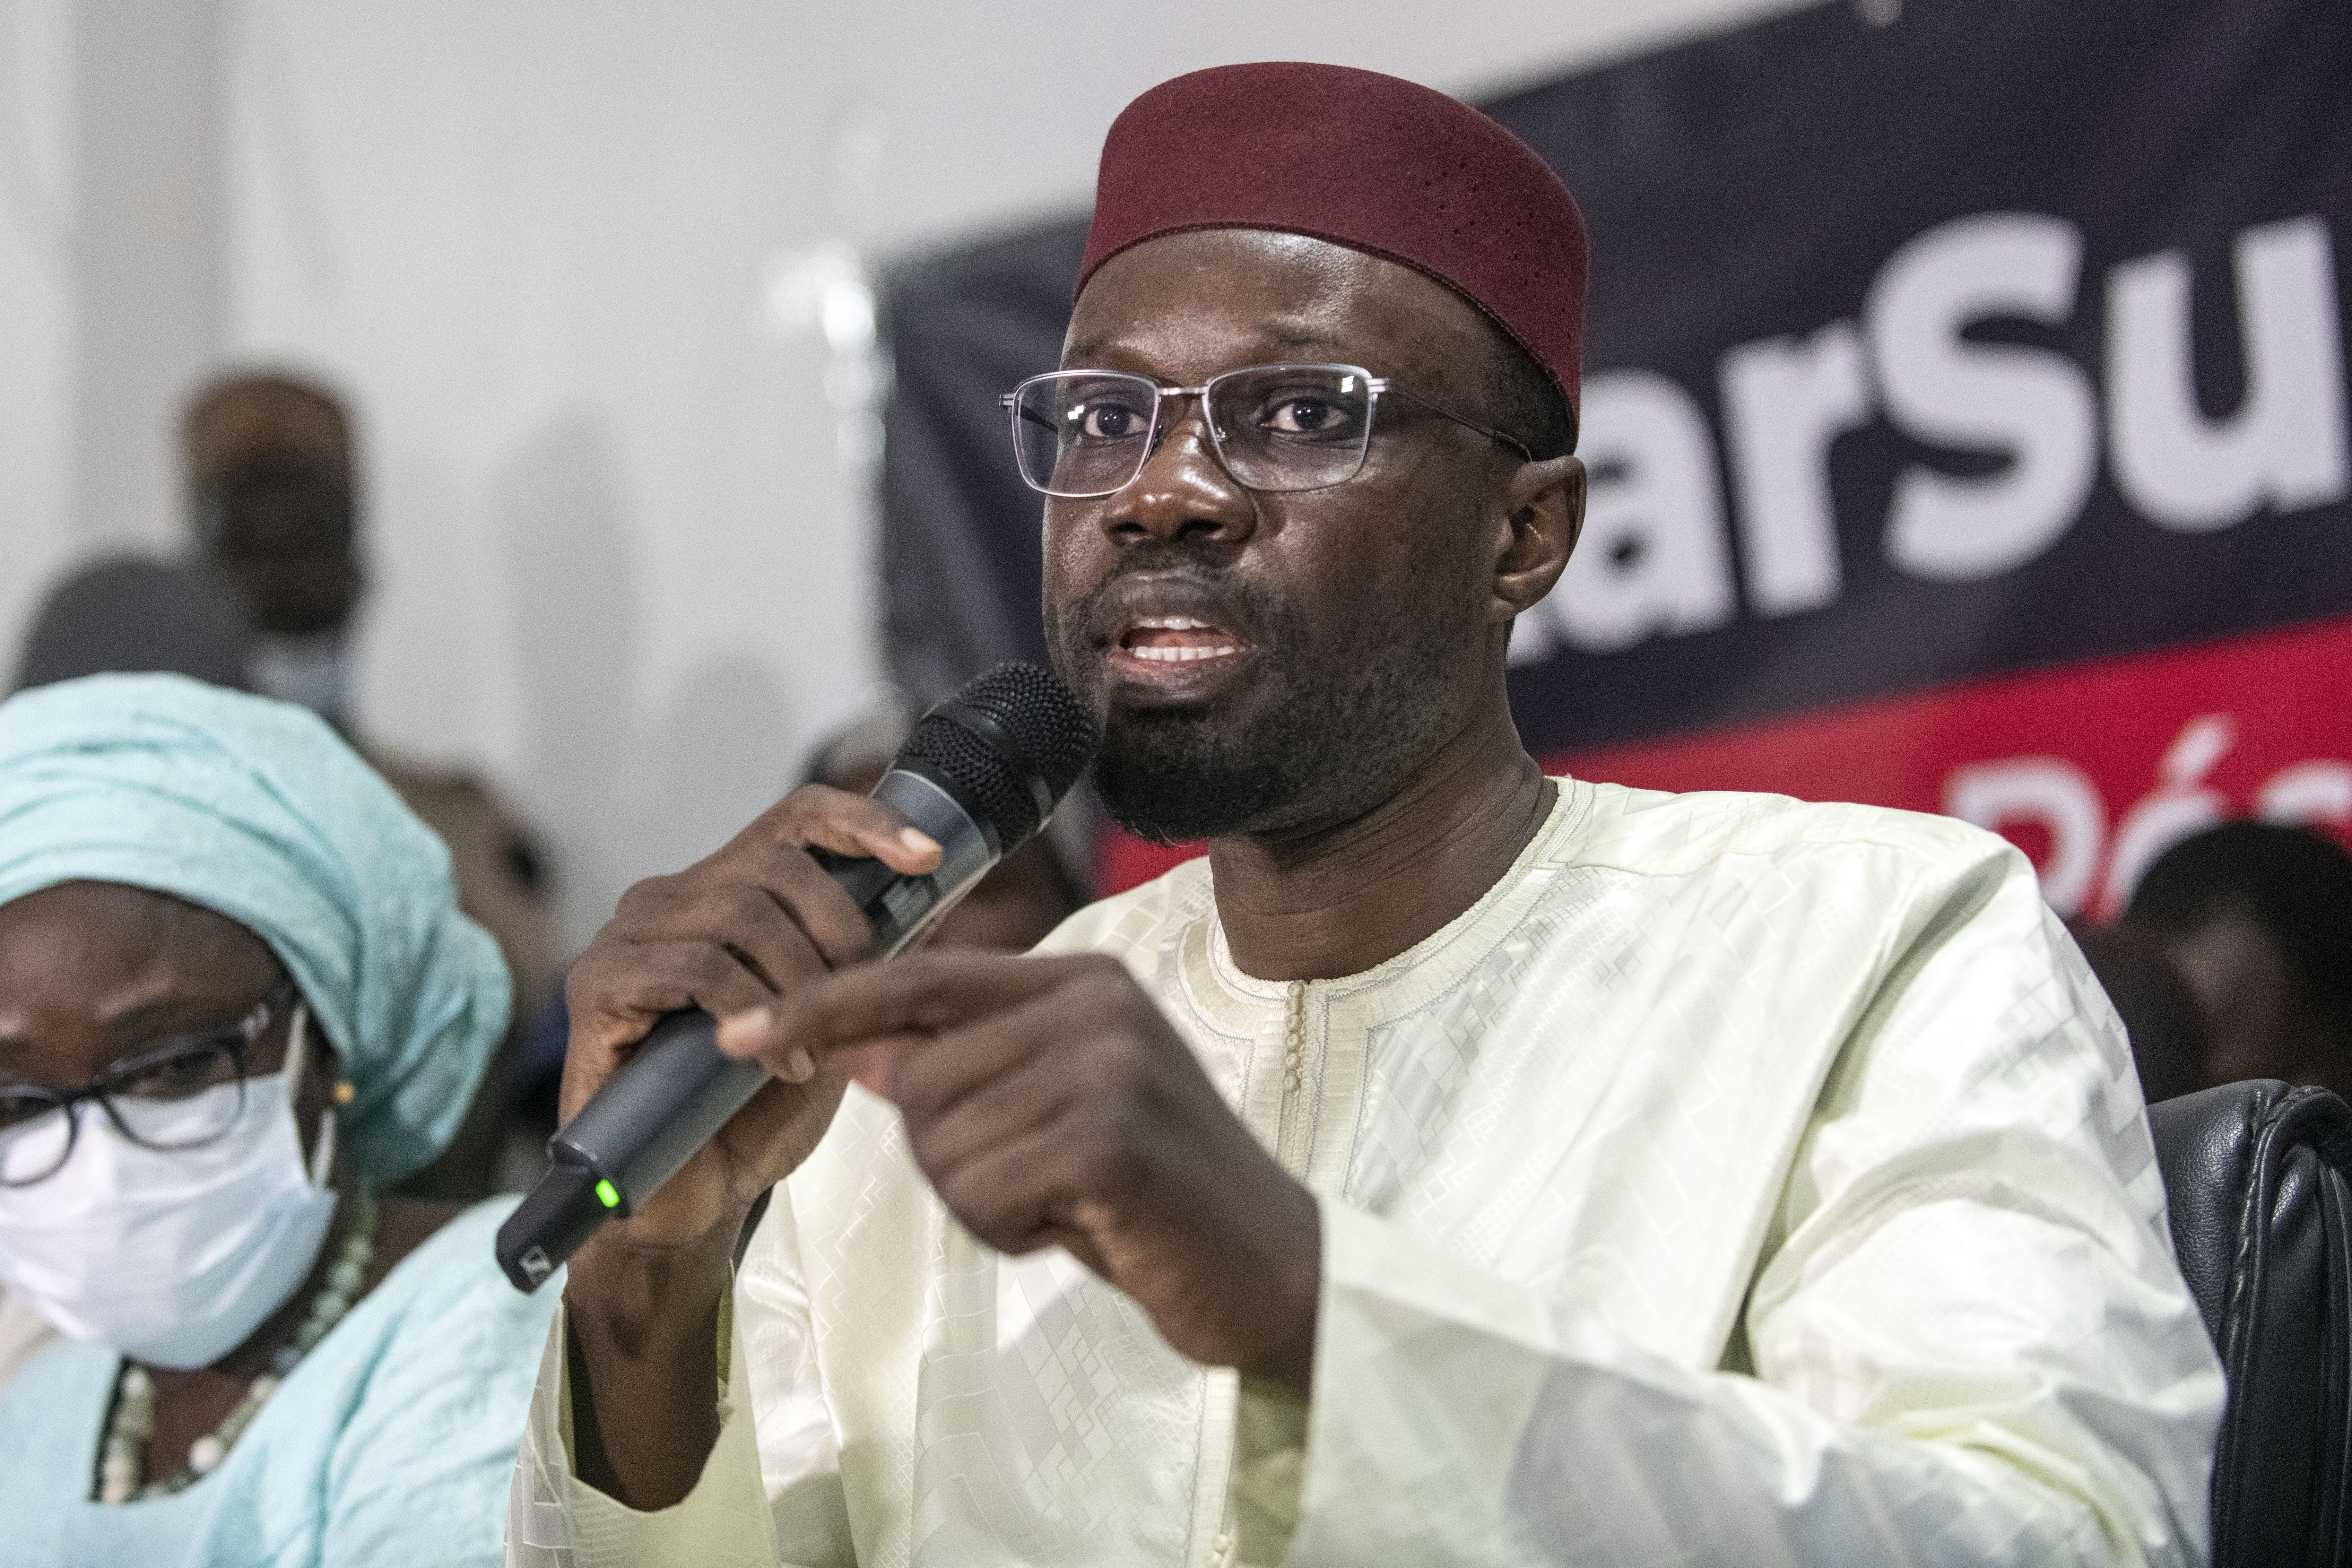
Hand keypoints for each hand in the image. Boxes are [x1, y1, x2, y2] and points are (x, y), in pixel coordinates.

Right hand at [559, 786, 943, 1254]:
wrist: (696, 1199)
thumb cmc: (759, 1111)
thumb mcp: (836, 1021)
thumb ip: (872, 956)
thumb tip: (944, 893)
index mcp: (727, 890)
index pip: (798, 816)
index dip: (867, 822)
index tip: (928, 859)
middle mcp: (672, 897)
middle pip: (776, 862)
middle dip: (841, 929)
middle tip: (863, 996)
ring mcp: (628, 934)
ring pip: (739, 911)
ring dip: (800, 979)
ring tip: (820, 1048)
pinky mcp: (598, 983)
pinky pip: (695, 966)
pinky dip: (752, 1011)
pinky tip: (781, 1063)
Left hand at [729, 951, 1322, 1390]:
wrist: (1271, 1268)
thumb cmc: (1152, 1197)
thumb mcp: (1054, 1113)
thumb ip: (963, 1069)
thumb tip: (852, 1044)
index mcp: (1083, 983)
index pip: (921, 978)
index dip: (825, 1006)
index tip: (744, 1035)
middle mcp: (1096, 1006)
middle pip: (920, 1080)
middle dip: (954, 1156)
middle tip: (1043, 1184)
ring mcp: (1109, 1065)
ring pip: (942, 1142)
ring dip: (985, 1199)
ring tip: (1069, 1204)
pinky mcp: (1111, 1138)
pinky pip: (982, 1193)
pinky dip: (1013, 1230)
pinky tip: (1084, 1226)